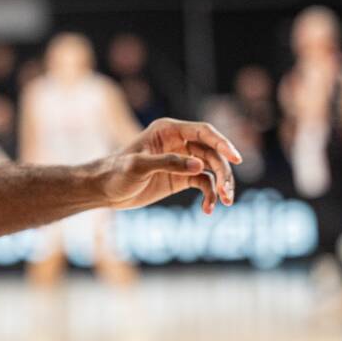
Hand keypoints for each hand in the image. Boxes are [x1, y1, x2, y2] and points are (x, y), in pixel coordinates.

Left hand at [95, 118, 242, 213]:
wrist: (105, 190)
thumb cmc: (116, 173)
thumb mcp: (138, 167)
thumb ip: (168, 163)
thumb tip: (200, 166)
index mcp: (169, 130)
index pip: (203, 132)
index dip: (222, 143)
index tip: (236, 158)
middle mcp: (179, 142)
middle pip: (213, 152)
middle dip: (224, 171)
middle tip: (227, 193)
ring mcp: (182, 160)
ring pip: (212, 168)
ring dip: (221, 185)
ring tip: (223, 202)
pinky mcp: (181, 177)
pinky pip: (204, 183)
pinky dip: (209, 195)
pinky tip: (207, 210)